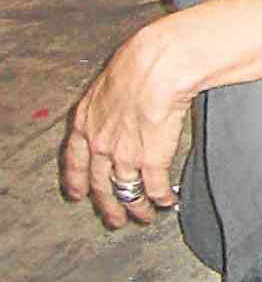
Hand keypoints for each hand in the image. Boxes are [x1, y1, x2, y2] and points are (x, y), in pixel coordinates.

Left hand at [61, 27, 187, 230]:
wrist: (158, 65)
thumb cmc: (140, 61)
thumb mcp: (110, 79)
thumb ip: (109, 101)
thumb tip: (121, 103)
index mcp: (85, 121)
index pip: (75, 160)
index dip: (76, 181)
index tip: (78, 194)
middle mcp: (100, 144)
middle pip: (99, 184)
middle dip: (107, 205)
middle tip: (114, 219)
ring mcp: (124, 155)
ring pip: (127, 192)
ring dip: (137, 207)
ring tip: (144, 216)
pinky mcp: (151, 160)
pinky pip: (155, 187)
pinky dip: (161, 197)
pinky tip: (167, 202)